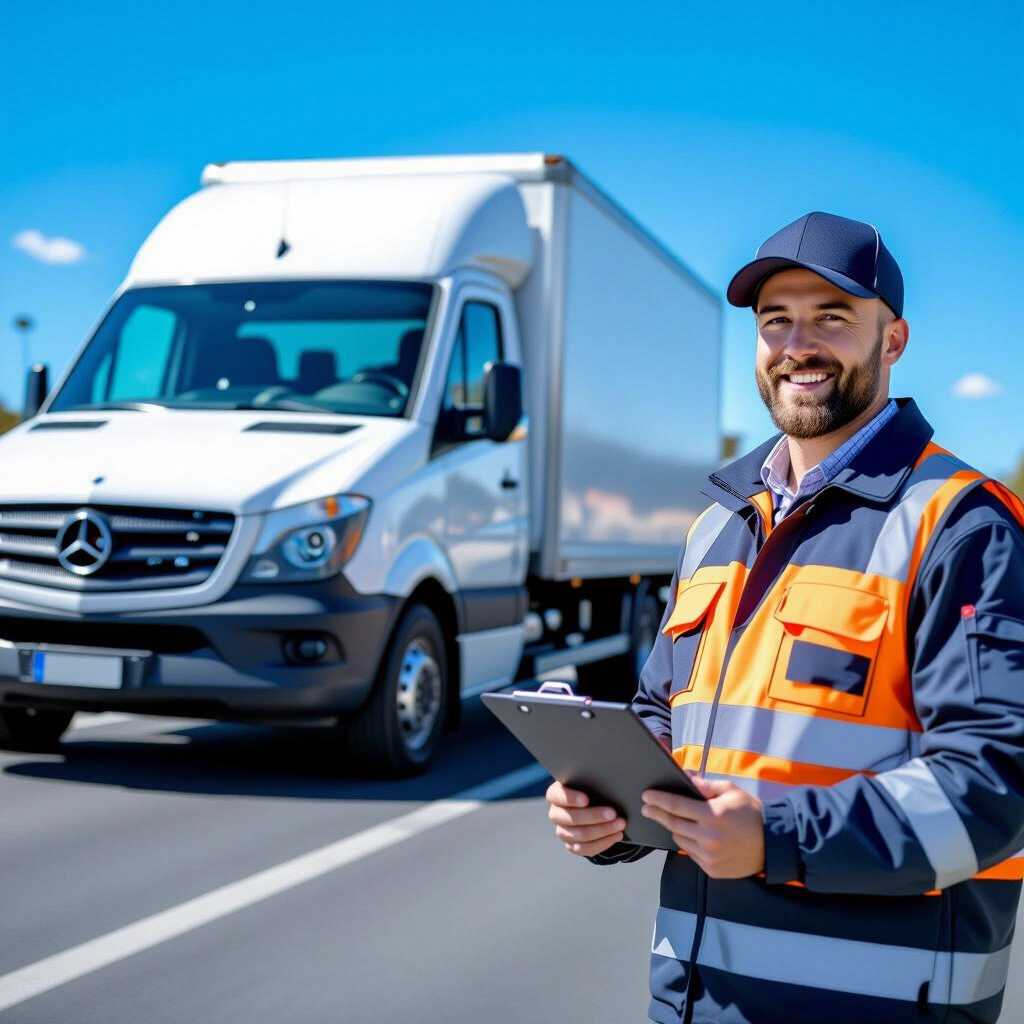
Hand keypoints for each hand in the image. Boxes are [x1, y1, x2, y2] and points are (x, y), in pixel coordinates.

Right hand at [546, 780, 625, 856]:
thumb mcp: (590, 780)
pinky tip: (617, 835)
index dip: (570, 798)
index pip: (557, 796)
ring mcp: (563, 832)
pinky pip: (586, 849)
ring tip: (620, 824)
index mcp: (556, 794)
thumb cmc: (592, 787)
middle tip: (613, 813)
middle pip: (571, 818)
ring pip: (580, 836)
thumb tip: (609, 778)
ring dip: (603, 830)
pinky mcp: (572, 845)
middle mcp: (556, 814)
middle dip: (594, 816)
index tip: (586, 799)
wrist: (594, 805)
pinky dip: (604, 843)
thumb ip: (594, 779)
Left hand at [641, 776, 764, 877]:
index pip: (677, 806)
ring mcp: (709, 856)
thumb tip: (685, 778)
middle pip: (673, 824)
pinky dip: (688, 843)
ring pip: (679, 840)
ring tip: (673, 819)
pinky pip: (690, 853)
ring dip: (674, 829)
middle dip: (657, 813)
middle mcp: (709, 838)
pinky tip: (692, 835)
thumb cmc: (751, 814)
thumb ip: (706, 786)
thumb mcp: (731, 791)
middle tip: (647, 807)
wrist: (772, 844)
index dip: (658, 800)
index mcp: (713, 816)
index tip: (646, 796)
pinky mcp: (711, 869)